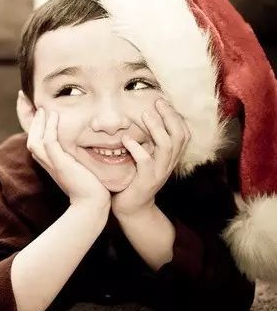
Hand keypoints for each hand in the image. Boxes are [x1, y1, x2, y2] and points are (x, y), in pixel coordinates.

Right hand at [27, 108, 109, 205]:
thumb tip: (87, 142)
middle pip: (30, 139)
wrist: (93, 203)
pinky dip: (49, 128)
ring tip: (42, 109)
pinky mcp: (60, 164)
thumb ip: (77, 155)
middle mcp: (47, 163)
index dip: (32, 126)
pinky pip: (49, 143)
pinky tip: (54, 116)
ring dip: (37, 123)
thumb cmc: (91, 187)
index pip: (35, 141)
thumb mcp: (81, 167)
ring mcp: (52, 164)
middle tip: (24, 101)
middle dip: (26, 119)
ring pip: (35, 140)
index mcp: (50, 163)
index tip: (32, 109)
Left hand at [112, 99, 190, 217]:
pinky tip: (127, 139)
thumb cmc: (134, 179)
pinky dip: (137, 148)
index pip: (183, 133)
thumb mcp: (144, 158)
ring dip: (157, 129)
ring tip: (145, 115)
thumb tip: (141, 119)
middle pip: (180, 136)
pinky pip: (146, 162)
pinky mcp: (146, 180)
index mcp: (170, 157)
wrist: (132, 208)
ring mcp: (159, 172)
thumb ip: (147, 142)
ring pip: (167, 146)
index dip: (176, 116)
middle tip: (158, 102)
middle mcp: (168, 163)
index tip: (163, 101)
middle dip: (170, 117)